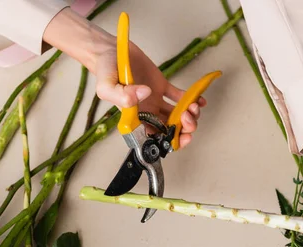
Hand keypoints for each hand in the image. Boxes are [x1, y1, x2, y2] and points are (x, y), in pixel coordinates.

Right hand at [42, 8, 202, 147]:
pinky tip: (198, 99)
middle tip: (188, 117)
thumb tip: (145, 94)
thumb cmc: (105, 70)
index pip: (155, 137)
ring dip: (189, 114)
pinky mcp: (161, 85)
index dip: (170, 141)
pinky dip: (190, 99)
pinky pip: (178, 96)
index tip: (181, 136)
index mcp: (135, 117)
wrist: (109, 50)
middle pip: (169, 128)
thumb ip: (122, 96)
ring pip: (176, 114)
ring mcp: (155, 99)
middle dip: (184, 127)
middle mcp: (147, 111)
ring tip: (193, 106)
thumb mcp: (106, 86)